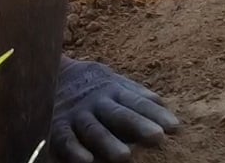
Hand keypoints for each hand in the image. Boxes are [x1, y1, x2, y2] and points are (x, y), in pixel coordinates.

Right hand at [51, 59, 178, 162]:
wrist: (49, 72)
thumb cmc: (92, 85)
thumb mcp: (114, 82)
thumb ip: (136, 94)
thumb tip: (163, 105)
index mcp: (114, 90)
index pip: (138, 102)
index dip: (155, 114)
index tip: (175, 127)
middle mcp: (97, 102)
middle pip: (119, 114)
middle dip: (138, 125)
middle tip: (158, 137)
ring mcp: (77, 114)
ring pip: (93, 129)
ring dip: (108, 142)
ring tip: (125, 157)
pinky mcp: (58, 126)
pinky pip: (65, 139)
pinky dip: (74, 150)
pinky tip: (86, 162)